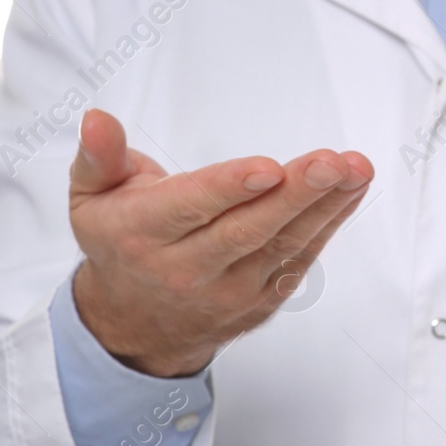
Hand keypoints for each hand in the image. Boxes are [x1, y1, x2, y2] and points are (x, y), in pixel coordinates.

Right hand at [68, 108, 373, 376]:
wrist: (135, 325)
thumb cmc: (120, 243)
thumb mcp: (91, 197)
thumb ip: (100, 155)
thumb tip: (97, 119)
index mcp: (142, 236)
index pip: (191, 209)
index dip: (231, 188)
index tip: (268, 168)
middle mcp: (187, 269)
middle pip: (247, 230)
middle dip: (294, 194)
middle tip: (332, 163)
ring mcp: (230, 290)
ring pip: (282, 246)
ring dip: (325, 205)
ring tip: (354, 169)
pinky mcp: (262, 300)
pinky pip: (300, 259)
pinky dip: (329, 222)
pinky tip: (350, 189)